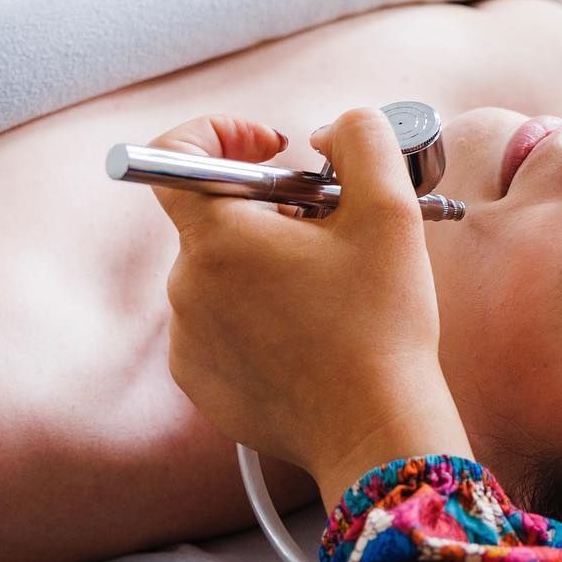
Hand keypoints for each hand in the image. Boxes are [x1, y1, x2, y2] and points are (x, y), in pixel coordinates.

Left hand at [148, 109, 471, 512]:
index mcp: (218, 240)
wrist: (375, 428)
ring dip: (268, 264)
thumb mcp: (390, 207)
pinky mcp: (200, 381)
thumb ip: (360, 138)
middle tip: (332, 230)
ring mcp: (186, 340)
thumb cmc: (381, 322)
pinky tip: (310, 334)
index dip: (220, 133)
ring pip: (222, 271)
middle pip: (215, 217)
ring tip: (328, 290)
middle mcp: (185, 288)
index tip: (272, 150)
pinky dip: (259, 314)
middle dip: (270, 209)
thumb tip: (324, 137)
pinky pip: (220, 323)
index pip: (172, 155)